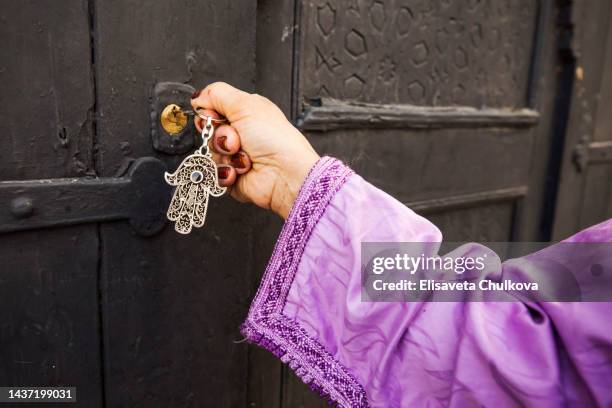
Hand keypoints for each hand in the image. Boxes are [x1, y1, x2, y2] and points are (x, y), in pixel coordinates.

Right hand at [190, 82, 319, 218]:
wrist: (285, 174)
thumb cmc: (275, 139)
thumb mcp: (245, 105)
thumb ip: (217, 94)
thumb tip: (198, 97)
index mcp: (246, 114)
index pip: (213, 109)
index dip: (208, 113)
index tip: (213, 116)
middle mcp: (241, 134)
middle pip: (209, 132)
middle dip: (219, 136)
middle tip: (235, 139)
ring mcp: (237, 157)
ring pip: (210, 154)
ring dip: (226, 155)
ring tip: (244, 157)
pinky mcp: (233, 177)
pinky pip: (214, 174)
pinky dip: (226, 172)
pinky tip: (242, 171)